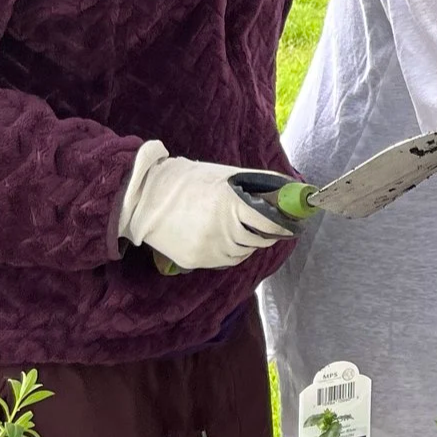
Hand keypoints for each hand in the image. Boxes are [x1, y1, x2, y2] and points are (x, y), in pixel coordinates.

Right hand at [120, 142, 294, 271]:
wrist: (144, 197)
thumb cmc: (188, 182)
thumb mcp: (225, 176)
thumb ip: (257, 183)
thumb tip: (288, 187)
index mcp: (231, 204)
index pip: (269, 222)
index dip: (283, 225)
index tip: (291, 225)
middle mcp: (222, 229)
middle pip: (258, 240)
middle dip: (265, 234)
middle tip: (266, 226)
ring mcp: (208, 248)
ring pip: (242, 254)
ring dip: (246, 244)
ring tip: (237, 230)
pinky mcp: (195, 260)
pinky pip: (223, 261)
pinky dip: (228, 252)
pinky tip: (220, 238)